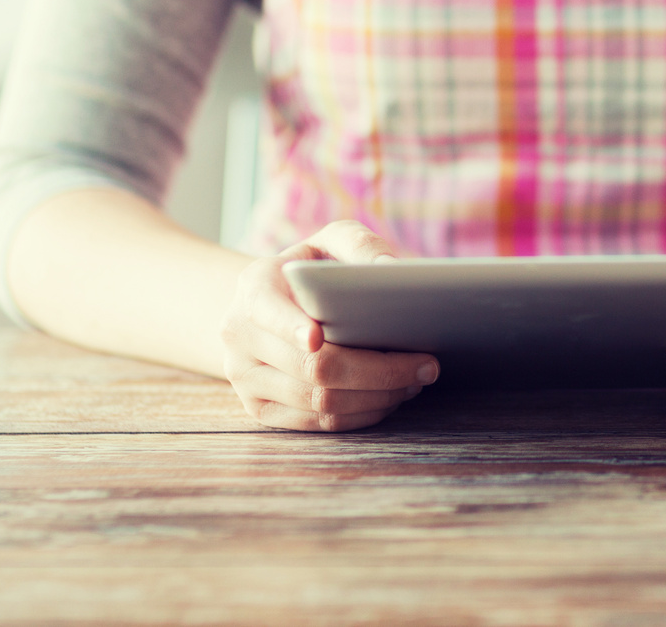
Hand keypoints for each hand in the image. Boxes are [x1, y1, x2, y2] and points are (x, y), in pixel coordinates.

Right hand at [221, 221, 438, 430]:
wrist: (269, 306)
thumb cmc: (310, 270)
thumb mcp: (330, 242)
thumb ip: (358, 244)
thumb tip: (391, 269)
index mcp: (253, 287)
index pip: (268, 311)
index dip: (291, 328)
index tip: (317, 337)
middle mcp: (239, 334)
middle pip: (313, 367)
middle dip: (379, 371)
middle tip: (427, 365)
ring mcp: (244, 378)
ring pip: (319, 401)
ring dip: (377, 397)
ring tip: (416, 380)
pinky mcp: (260, 409)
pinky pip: (317, 423)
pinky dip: (362, 415)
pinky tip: (390, 397)